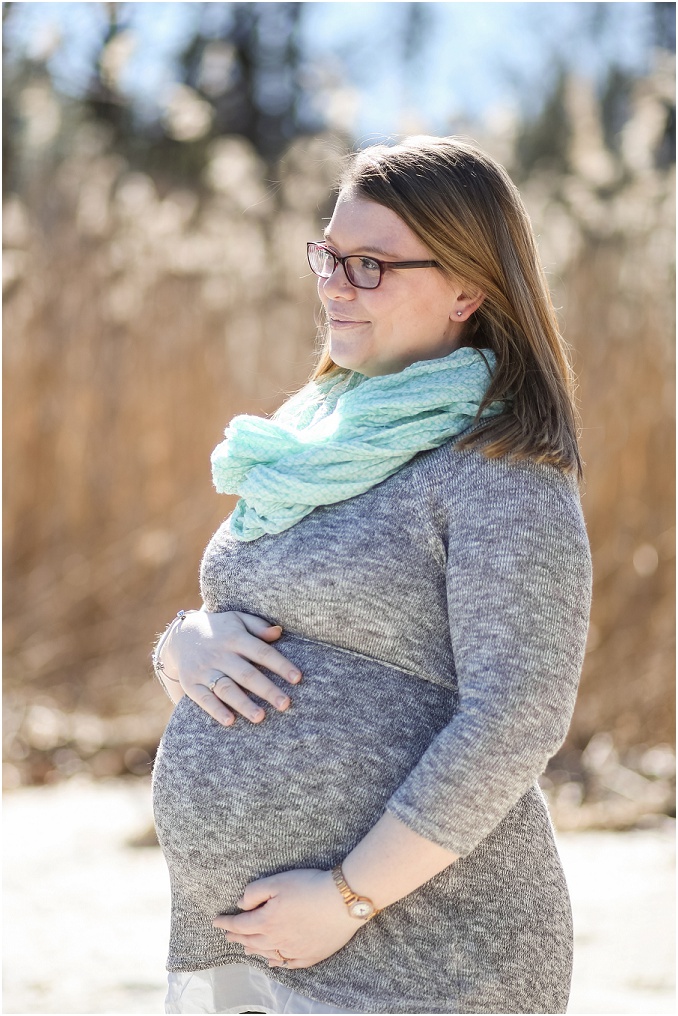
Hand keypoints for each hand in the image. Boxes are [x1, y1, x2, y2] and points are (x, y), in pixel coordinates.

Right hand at [162, 609, 301, 726]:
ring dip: (243, 703)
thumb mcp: (238, 620)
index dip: (280, 665)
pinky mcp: (191, 683)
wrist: (181, 635)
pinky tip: (230, 721)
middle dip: (267, 689)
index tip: (297, 678)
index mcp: (235, 638)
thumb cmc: (220, 629)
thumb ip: (258, 626)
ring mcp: (204, 670)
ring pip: (226, 688)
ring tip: (260, 717)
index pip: (262, 652)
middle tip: (285, 704)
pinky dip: (216, 710)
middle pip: (246, 674)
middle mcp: (220, 654)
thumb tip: (279, 632)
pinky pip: (204, 699)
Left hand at [213, 869, 361, 968]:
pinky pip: (288, 963)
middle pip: (251, 941)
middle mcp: (277, 940)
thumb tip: (240, 904)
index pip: (240, 925)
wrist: (343, 901)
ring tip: (245, 947)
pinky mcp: (310, 955)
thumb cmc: (310, 886)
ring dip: (253, 950)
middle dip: (236, 937)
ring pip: (267, 954)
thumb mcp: (278, 881)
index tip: (215, 921)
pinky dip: (277, 963)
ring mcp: (293, 950)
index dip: (226, 923)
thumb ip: (255, 892)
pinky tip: (273, 961)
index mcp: (267, 921)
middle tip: (227, 935)